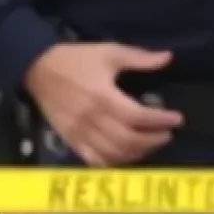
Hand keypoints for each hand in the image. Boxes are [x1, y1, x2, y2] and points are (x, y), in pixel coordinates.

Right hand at [23, 43, 182, 167]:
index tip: (177, 119)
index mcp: (102, 96)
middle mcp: (91, 119)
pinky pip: (93, 160)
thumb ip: (139, 58)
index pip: (137, 116)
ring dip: (137, 153)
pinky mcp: (70, 140)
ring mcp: (78, 133)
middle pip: (127, 140)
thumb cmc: (76, 60)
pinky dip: (113, 161)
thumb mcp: (109, 52)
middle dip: (152, 140)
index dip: (160, 120)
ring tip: (152, 143)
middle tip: (167, 134)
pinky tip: (127, 154)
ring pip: (112, 154)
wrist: (37, 69)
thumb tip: (168, 57)